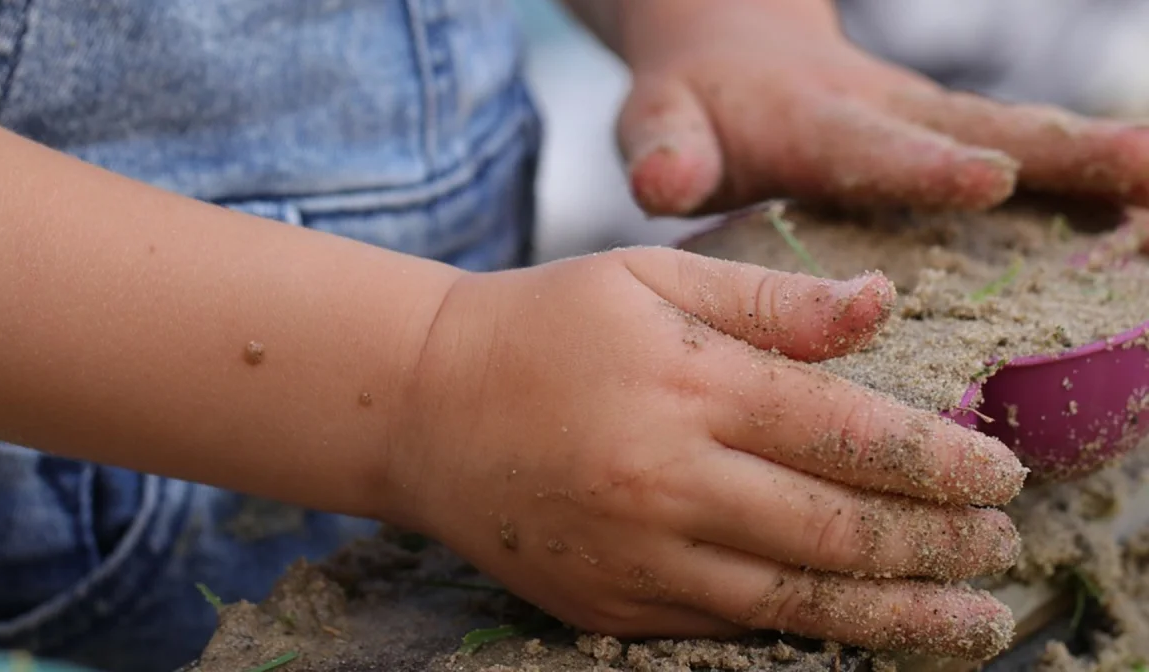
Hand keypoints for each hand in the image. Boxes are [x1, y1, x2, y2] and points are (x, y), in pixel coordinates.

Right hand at [384, 248, 1028, 659]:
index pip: (846, 432)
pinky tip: (855, 629)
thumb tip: (881, 305)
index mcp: (687, 382)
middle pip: (836, 529)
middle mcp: (668, 477)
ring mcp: (635, 553)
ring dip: (895, 615)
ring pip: (794, 600)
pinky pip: (726, 627)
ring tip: (968, 622)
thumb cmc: (544, 325)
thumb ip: (770, 299)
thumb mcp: (650, 277)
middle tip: (1001, 549)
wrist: (423, 406)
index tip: (1001, 474)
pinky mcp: (607, 602)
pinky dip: (804, 634)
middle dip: (936, 545)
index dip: (939, 460)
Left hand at [611, 0, 1148, 214]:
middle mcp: (883, 115)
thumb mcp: (659, 123)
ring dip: (1092, 157)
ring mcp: (924, 124)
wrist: (730, 56)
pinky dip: (1083, 178)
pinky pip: (1022, 154)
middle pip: (977, 128)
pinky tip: (1139, 207)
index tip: (988, 180)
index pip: (871, 149)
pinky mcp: (946, 139)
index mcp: (811, 124)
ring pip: (1017, 135)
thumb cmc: (693, 109)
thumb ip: (664, 149)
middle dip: (1057, 151)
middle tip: (1141, 166)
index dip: (925, 166)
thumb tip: (666, 178)